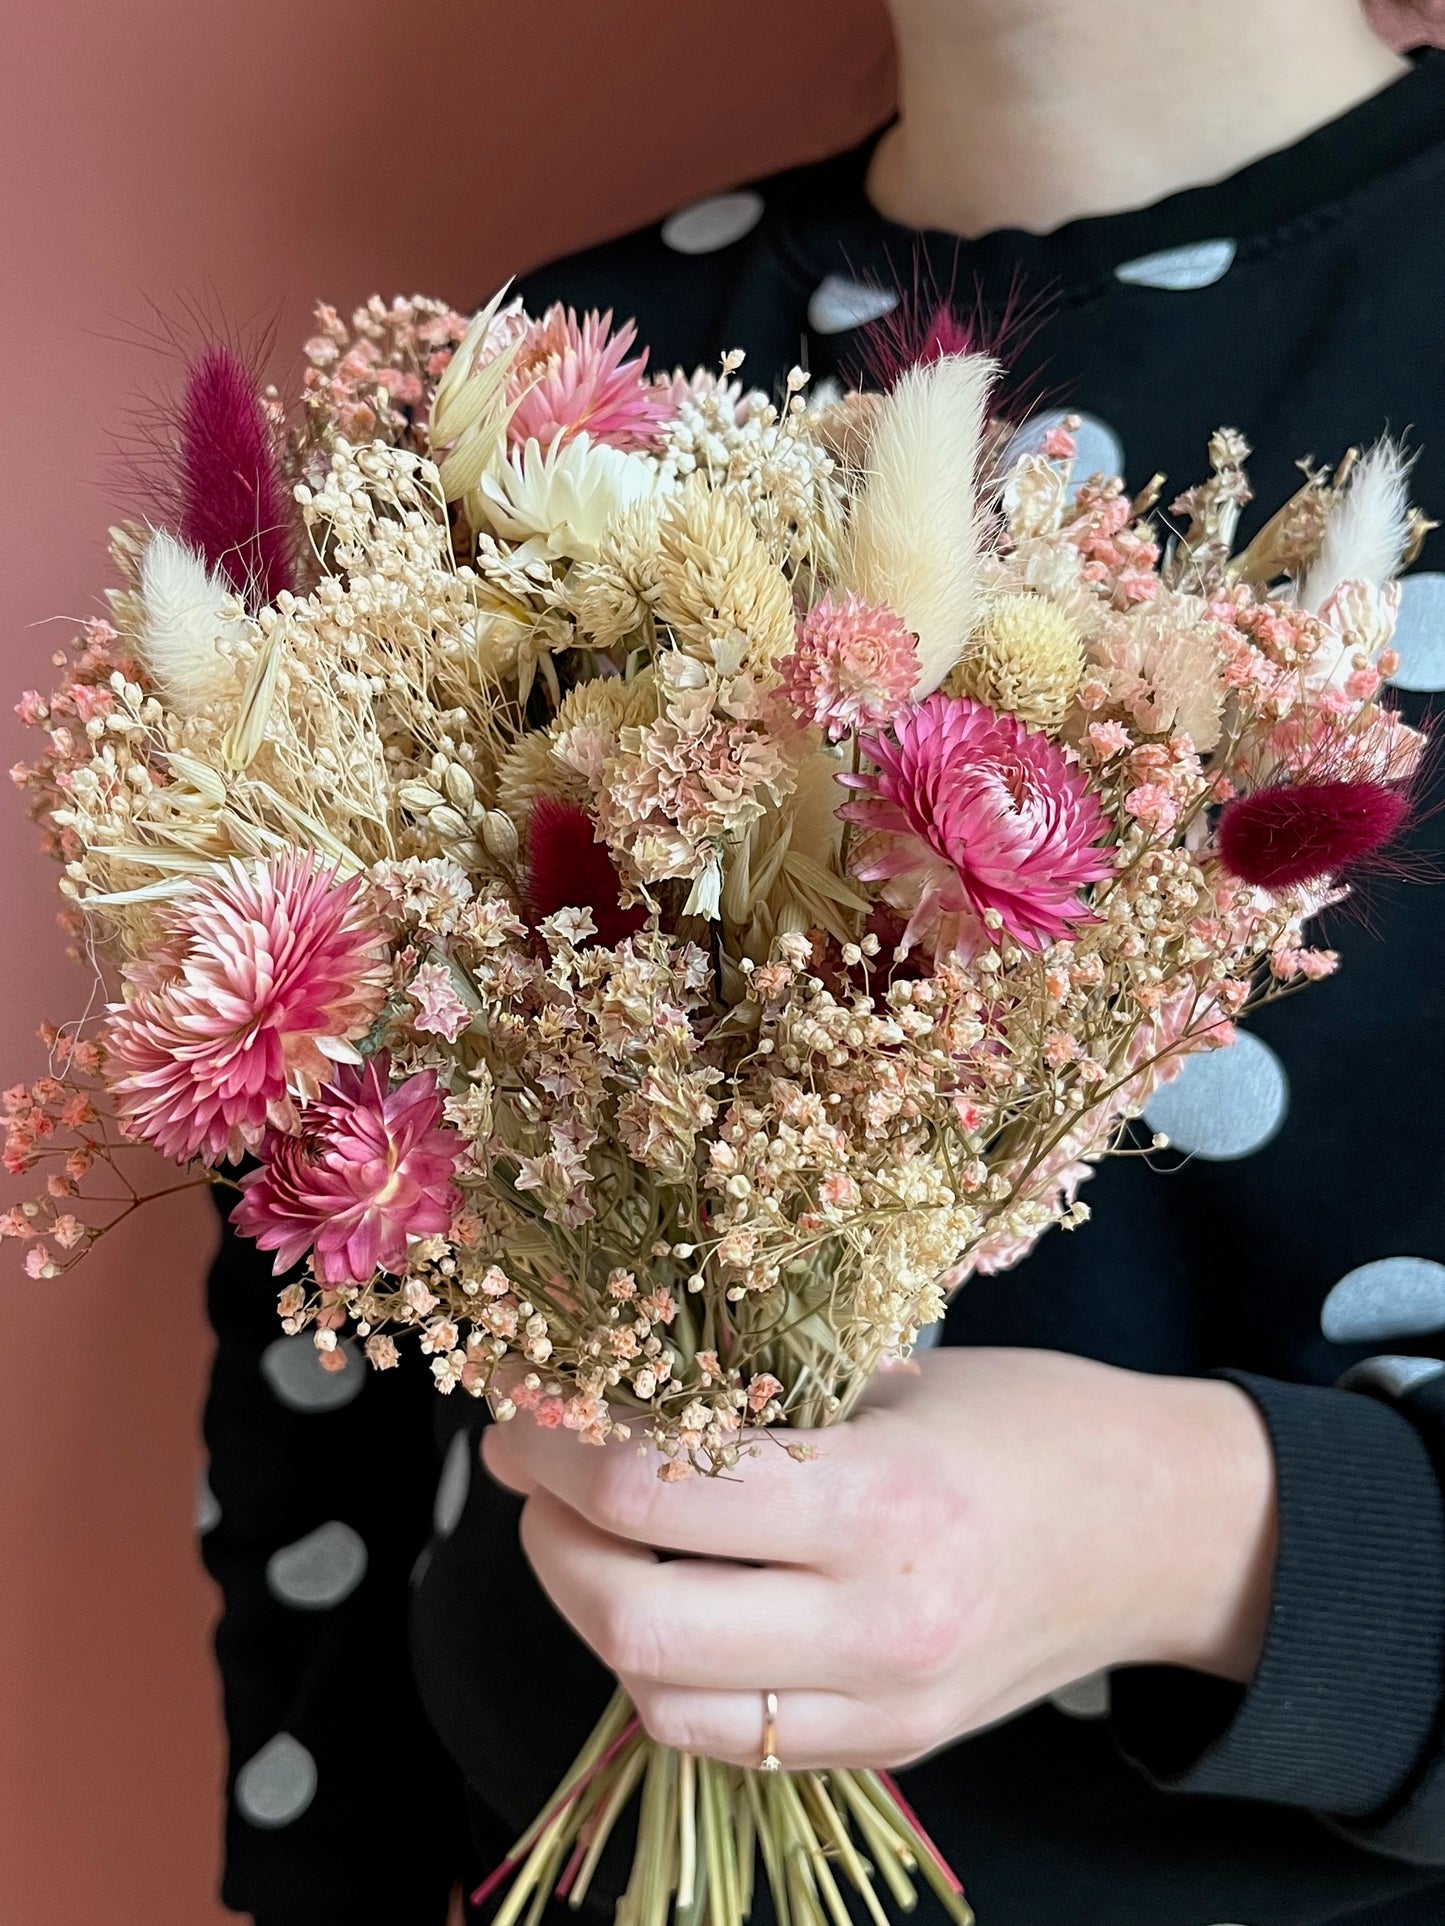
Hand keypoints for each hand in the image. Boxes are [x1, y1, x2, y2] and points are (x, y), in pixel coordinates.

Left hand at [482, 1347, 1276, 1771]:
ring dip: (590, 1613)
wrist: (1164, 1532)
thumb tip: (611, 1398)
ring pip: (659, 1697)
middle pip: (631, 1617)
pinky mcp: (888, 1748)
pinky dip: (663, 1673)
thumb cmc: (1032, 1420)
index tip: (522, 1414)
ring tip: (586, 1536)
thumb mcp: (898, 1376)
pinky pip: (725, 1736)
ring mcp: (881, 1707)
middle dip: (547, 1537)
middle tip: (533, 1470)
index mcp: (879, 1500)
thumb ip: (763, 1405)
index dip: (555, 1450)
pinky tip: (664, 1599)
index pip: (652, 1494)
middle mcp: (875, 1624)